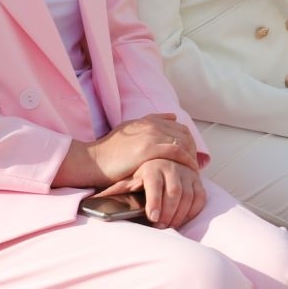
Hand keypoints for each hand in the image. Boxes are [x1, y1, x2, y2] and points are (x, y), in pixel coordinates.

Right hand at [64, 114, 198, 188]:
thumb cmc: (109, 151)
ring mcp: (151, 135)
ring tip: (193, 170)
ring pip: (183, 142)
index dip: (188, 142)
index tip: (190, 156)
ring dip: (191, 157)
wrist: (92, 161)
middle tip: (194, 165)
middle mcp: (152, 124)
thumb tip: (172, 116)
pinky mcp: (148, 148)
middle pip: (184, 134)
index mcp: (148, 120)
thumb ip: (150, 122)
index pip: (179, 127)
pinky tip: (188, 172)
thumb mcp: (129, 130)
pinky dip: (186, 162)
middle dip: (193, 150)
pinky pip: (176, 152)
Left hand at [100, 158, 206, 228]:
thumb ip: (113, 192)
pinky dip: (192, 211)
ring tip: (169, 225)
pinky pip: (200, 197)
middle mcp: (171, 165)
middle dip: (168, 213)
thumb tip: (93, 201)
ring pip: (188, 196)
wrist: (155, 163)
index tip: (152, 218)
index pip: (154, 184)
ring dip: (179, 215)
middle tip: (160, 227)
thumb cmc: (136, 177)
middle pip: (174, 192)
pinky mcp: (197, 179)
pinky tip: (181, 218)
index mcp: (151, 165)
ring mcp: (186, 171)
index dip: (154, 202)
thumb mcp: (124, 181)